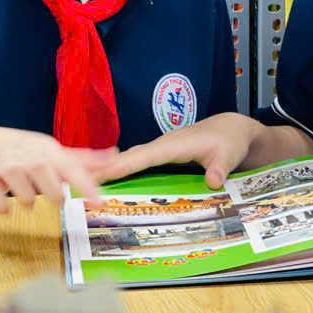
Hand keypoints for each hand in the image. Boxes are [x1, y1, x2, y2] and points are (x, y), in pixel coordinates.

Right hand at [0, 125, 113, 213]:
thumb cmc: (19, 150)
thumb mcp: (49, 150)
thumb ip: (81, 159)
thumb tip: (115, 156)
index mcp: (47, 150)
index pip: (72, 168)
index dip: (87, 186)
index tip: (101, 202)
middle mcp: (27, 157)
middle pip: (51, 189)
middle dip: (53, 196)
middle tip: (47, 192)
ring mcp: (4, 168)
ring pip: (26, 199)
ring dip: (26, 200)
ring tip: (19, 188)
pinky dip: (0, 207)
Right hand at [97, 113, 262, 188]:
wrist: (231, 129)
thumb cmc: (229, 141)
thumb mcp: (229, 155)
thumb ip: (220, 168)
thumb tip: (213, 182)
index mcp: (175, 144)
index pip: (146, 156)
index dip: (125, 165)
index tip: (103, 172)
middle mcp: (164, 145)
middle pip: (132, 157)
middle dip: (109, 167)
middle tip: (81, 181)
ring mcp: (162, 149)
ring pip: (133, 159)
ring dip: (113, 169)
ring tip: (87, 183)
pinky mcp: (163, 154)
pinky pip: (140, 162)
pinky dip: (125, 170)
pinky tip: (112, 182)